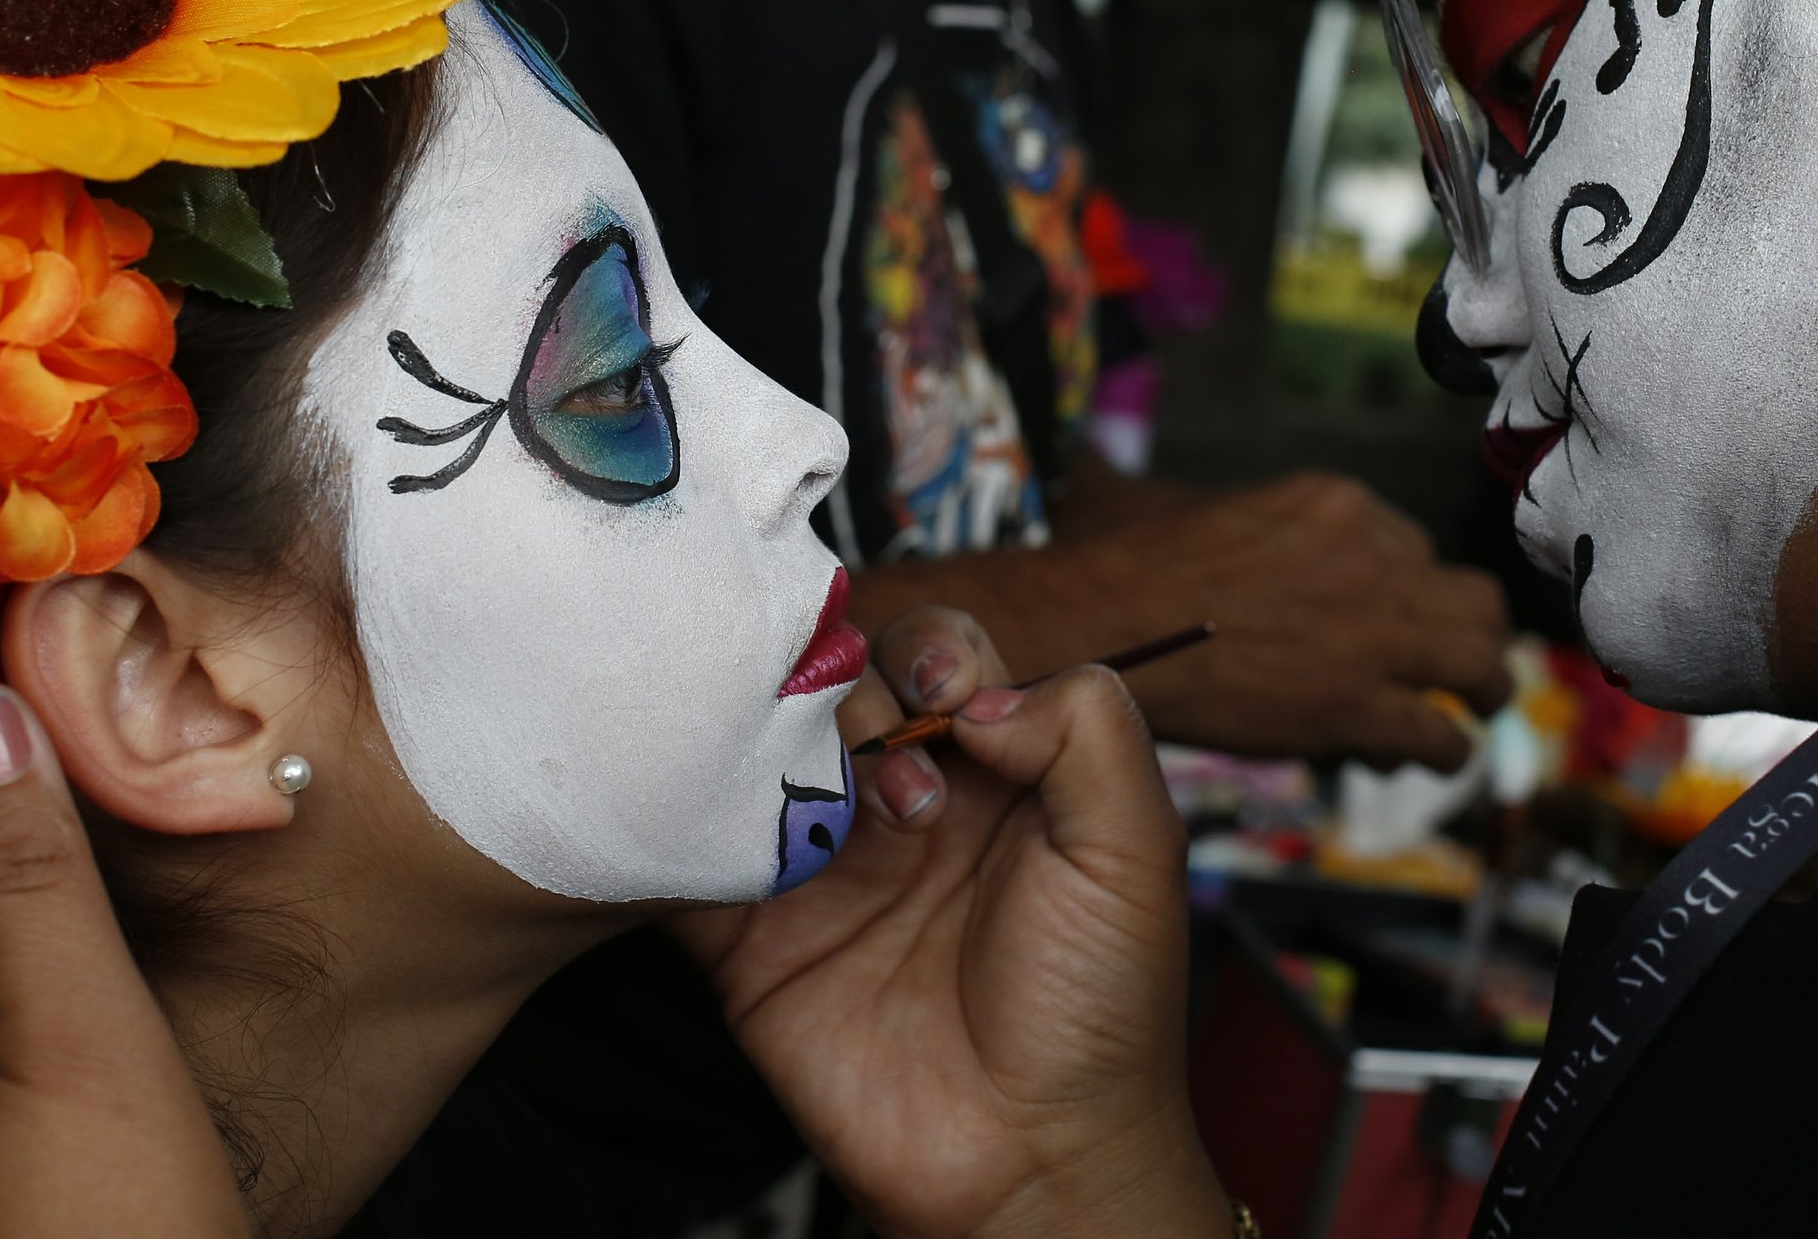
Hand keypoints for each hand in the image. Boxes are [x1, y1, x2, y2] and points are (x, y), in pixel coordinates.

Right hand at [680, 608, 1229, 1238]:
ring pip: (760, 746)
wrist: (1031, 1161)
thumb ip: (1088, 727)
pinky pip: (687, 850)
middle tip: (904, 792)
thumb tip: (981, 689)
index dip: (933, 656)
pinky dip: (682, 818)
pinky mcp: (750, 935)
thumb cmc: (1100, 1011)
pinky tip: (727, 822)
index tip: (947, 703)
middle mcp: (902, 803)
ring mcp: (823, 864)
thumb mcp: (1135, 848)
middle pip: (838, 685)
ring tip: (846, 828)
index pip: (939, 656)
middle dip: (857, 703)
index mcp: (995, 772)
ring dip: (784, 755)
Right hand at [853, 470, 1511, 769]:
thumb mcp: (1185, 500)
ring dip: (1475, 690)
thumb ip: (1217, 504)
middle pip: (1473, 597)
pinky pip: (1439, 734)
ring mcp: (1374, 631)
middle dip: (1467, 634)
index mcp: (1338, 502)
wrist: (1102, 629)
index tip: (1384, 623)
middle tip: (1454, 668)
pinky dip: (1439, 749)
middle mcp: (1374, 556)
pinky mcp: (1359, 705)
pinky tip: (1418, 756)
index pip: (1413, 547)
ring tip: (1463, 712)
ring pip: (1481, 661)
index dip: (1404, 592)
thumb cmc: (1121, 566)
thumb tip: (1162, 493)